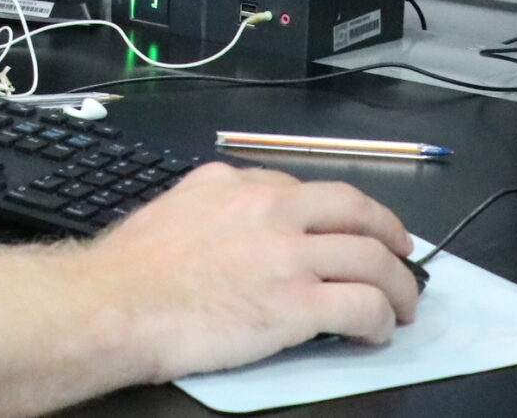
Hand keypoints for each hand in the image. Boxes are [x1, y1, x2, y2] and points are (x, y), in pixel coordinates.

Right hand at [89, 163, 418, 381]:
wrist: (114, 305)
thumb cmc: (130, 271)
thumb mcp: (174, 210)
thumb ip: (212, 206)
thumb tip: (231, 226)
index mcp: (236, 184)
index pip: (307, 189)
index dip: (339, 212)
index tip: (347, 227)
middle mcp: (269, 208)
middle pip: (354, 209)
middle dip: (387, 231)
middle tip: (401, 251)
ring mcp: (287, 254)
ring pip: (372, 258)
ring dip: (398, 283)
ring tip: (402, 304)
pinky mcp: (297, 303)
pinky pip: (362, 305)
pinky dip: (380, 319)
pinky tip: (378, 332)